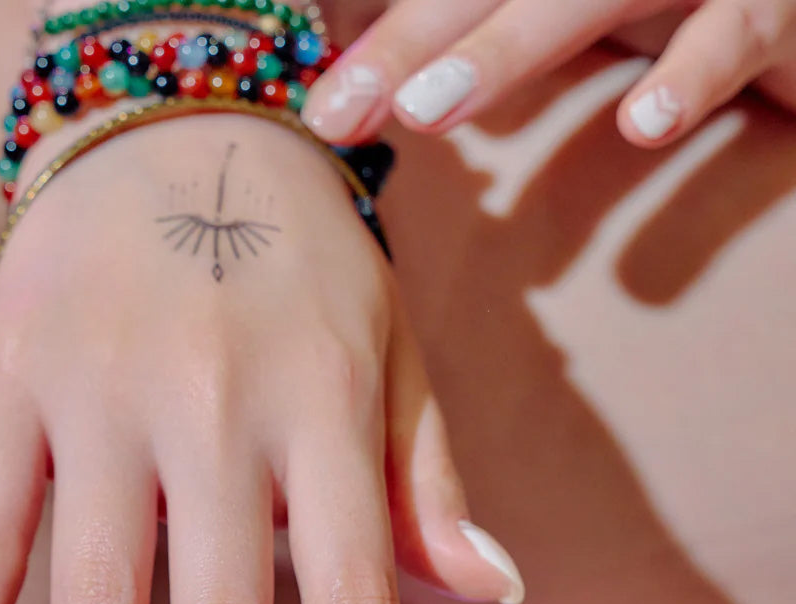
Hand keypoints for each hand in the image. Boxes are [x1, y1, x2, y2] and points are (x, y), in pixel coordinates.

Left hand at [303, 0, 795, 145]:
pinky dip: (694, 74)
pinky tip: (643, 125)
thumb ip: (483, 29)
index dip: (386, 34)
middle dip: (407, 43)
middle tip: (334, 112)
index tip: (319, 100)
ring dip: (506, 49)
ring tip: (427, 112)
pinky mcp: (775, 0)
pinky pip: (734, 31)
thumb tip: (384, 85)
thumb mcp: (569, 5)